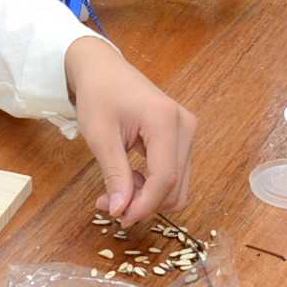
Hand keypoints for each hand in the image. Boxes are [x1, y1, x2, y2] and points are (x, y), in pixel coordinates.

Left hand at [66, 37, 195, 225]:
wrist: (103, 69)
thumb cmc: (99, 94)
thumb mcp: (100, 136)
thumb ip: (114, 174)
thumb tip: (121, 211)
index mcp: (165, 120)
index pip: (165, 179)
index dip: (144, 206)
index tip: (120, 218)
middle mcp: (185, 126)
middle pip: (176, 186)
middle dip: (144, 204)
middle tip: (110, 204)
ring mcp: (187, 131)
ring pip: (178, 185)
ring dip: (148, 197)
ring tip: (116, 191)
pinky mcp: (182, 137)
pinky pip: (175, 174)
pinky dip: (152, 186)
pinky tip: (129, 179)